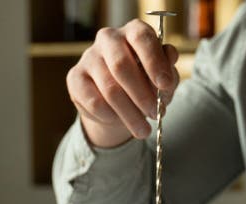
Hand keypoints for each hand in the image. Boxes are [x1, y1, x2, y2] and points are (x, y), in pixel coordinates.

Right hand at [66, 19, 179, 146]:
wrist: (119, 103)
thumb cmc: (146, 84)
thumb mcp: (163, 80)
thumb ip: (168, 72)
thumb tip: (170, 57)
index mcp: (133, 32)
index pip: (141, 37)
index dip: (154, 61)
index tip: (164, 85)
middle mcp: (108, 38)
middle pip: (121, 65)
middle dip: (142, 95)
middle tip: (155, 114)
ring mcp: (89, 57)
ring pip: (109, 88)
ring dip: (130, 113)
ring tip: (144, 129)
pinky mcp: (75, 77)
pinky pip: (94, 101)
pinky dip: (111, 116)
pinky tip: (120, 121)